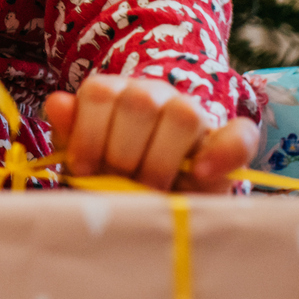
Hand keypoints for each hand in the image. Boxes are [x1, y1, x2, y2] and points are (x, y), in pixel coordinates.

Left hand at [44, 73, 259, 192]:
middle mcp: (155, 97)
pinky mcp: (231, 143)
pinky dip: (222, 153)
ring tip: (150, 188)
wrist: (155, 207)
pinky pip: (240, 135)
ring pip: (184, 113)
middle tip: (121, 182)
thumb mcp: (86, 163)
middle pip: (139, 101)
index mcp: (116, 97)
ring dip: (161, 158)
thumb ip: (70, 135)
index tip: (85, 170)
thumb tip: (58, 103)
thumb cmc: (112, 182)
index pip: (100, 91)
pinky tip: (199, 173)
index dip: (88, 132)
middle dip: (123, 151)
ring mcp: (195, 116)